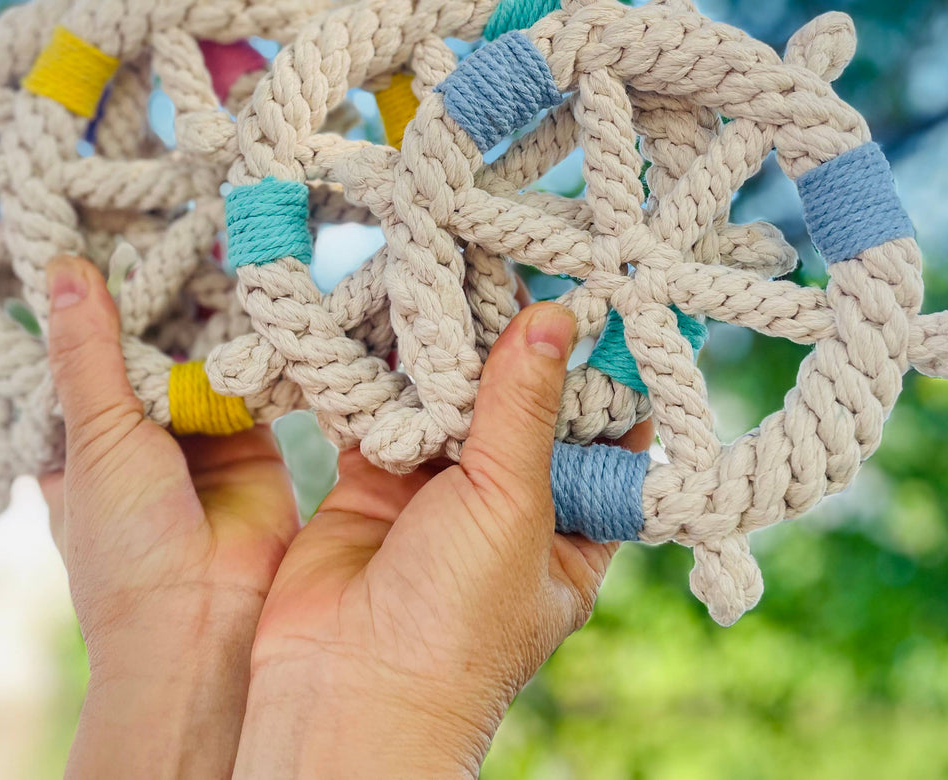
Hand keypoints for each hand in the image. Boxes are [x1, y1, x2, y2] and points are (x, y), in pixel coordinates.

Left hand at [40, 255, 298, 778]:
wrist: (204, 624)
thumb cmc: (125, 545)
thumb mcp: (94, 438)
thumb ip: (89, 355)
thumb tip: (64, 268)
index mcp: (82, 437)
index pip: (86, 350)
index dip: (93, 299)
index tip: (102, 230)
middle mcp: (139, 431)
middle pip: (151, 346)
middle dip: (161, 298)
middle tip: (174, 216)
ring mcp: (198, 437)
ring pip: (203, 357)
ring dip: (212, 315)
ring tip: (222, 235)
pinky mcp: (256, 443)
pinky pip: (255, 380)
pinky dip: (258, 347)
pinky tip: (264, 290)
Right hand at [235, 303, 651, 777]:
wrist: (343, 688)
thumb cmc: (455, 624)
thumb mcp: (512, 507)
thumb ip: (525, 408)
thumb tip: (557, 317)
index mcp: (572, 527)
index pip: (604, 434)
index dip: (601, 369)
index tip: (597, 292)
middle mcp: (508, 506)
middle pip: (520, 404)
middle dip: (509, 342)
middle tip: (506, 259)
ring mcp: (437, 493)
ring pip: (448, 400)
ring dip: (442, 348)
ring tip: (444, 270)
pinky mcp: (371, 483)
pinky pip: (381, 410)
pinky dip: (378, 369)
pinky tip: (382, 313)